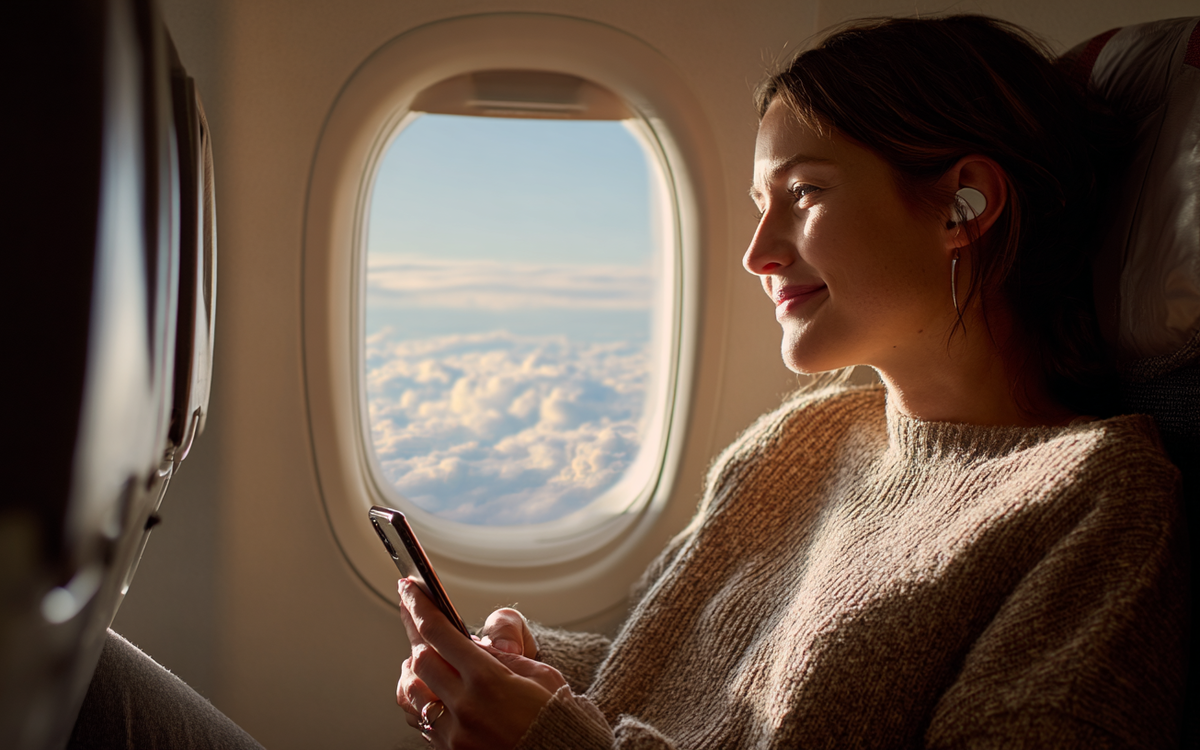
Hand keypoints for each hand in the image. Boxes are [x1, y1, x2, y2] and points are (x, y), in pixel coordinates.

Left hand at [396, 579, 566, 748]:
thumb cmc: (556, 717)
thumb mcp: (539, 673)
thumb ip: (500, 656)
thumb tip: (470, 644)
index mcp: (487, 679)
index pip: (438, 633)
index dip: (418, 606)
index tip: (409, 589)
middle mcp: (465, 706)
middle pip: (418, 659)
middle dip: (414, 632)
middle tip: (413, 614)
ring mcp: (455, 733)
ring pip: (410, 691)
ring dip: (412, 669)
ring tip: (422, 655)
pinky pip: (420, 720)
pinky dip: (419, 699)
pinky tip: (428, 690)